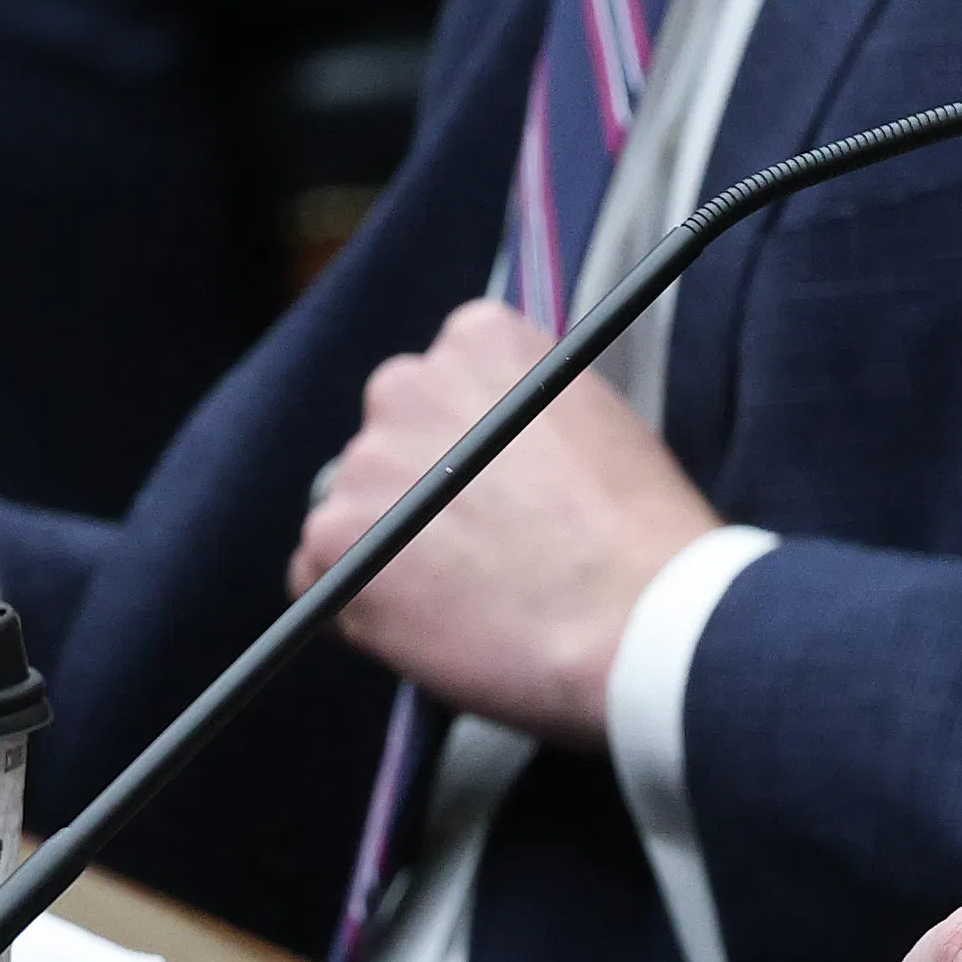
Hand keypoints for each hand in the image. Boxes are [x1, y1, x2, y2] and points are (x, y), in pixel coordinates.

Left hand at [297, 299, 719, 747]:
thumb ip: (523, 410)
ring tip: (468, 589)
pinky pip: (320, 571)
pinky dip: (361, 598)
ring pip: (354, 505)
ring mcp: (362, 465)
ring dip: (391, 543)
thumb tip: (485, 448)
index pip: (444, 374)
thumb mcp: (600, 422)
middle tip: (482, 536)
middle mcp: (408, 386)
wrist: (638, 620)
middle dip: (421, 482)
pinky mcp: (332, 543)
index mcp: (480, 341)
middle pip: (391, 434)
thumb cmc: (641, 531)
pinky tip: (431, 617)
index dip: (471, 434)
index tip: (502, 477)